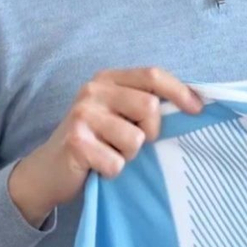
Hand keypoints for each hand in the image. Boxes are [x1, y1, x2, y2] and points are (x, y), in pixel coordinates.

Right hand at [8, 67, 202, 227]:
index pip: (152, 75)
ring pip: (136, 139)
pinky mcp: (76, 142)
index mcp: (107, 79)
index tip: (198, 110)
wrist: (47, 171)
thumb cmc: (94, 142)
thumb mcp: (118, 114)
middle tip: (133, 143)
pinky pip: (117, 163)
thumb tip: (195, 103)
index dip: (180, 91)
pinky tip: (96, 166)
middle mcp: (93, 90)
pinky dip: (113, 171)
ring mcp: (82, 115)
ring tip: (109, 153)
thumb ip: (145, 103)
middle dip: (151, 133)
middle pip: (150, 107)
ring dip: (129, 156)